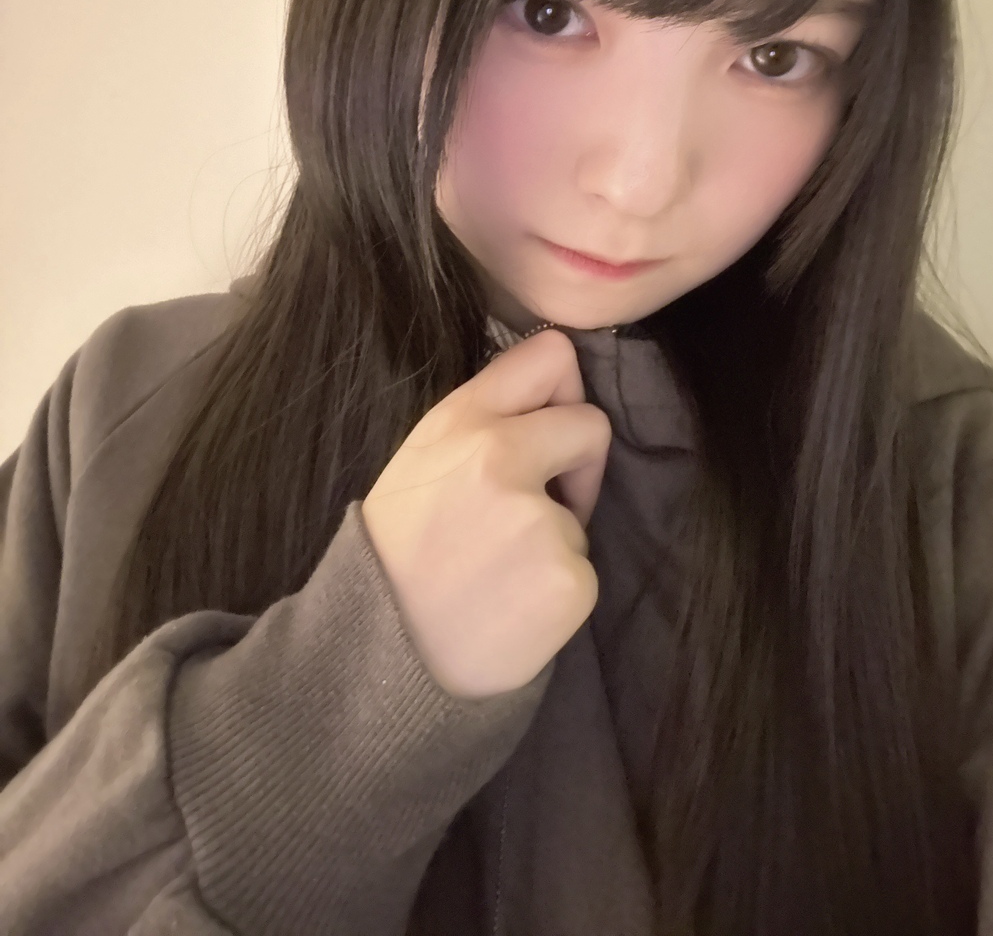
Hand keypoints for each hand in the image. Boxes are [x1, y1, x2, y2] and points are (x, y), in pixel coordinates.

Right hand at [361, 329, 609, 698]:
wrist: (380, 660)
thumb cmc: (400, 555)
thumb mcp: (421, 461)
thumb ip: (483, 417)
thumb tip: (556, 392)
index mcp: (460, 421)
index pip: (552, 354)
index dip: (562, 390)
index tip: (549, 427)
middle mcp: (500, 457)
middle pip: (592, 425)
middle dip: (577, 463)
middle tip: (535, 506)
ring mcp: (540, 520)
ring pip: (582, 511)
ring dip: (555, 538)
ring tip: (496, 572)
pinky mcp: (569, 579)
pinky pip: (584, 568)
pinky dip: (557, 587)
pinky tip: (510, 606)